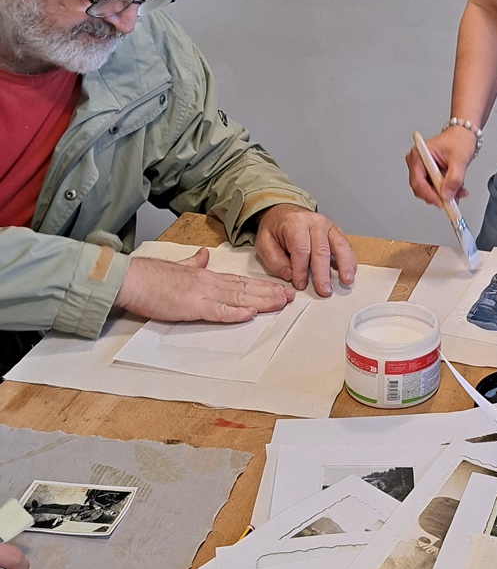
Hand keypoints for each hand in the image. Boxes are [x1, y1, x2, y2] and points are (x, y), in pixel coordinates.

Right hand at [114, 249, 293, 322]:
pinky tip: (250, 313)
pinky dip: (235, 312)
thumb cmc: (151, 277)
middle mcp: (209, 283)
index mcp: (206, 276)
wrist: (132, 279)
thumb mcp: (178, 267)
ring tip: (281, 303)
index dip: (261, 285)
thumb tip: (203, 255)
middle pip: (245, 288)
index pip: (239, 280)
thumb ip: (193, 263)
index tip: (278, 288)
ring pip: (238, 297)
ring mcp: (202, 294)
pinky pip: (217, 311)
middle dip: (269, 293)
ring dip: (261, 301)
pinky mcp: (192, 306)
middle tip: (291, 297)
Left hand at [255, 205, 356, 295]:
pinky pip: (346, 245)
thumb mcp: (264, 242)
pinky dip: (350, 259)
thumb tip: (290, 275)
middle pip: (321, 250)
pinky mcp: (336, 231)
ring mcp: (328, 226)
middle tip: (324, 290)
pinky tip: (351, 271)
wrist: (284, 213)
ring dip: (344, 265)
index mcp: (295, 223)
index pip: (301, 250)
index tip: (300, 284)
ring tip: (346, 280)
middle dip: (323, 273)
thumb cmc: (276, 229)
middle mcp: (314, 222)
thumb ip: (274, 260)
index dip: (301, 270)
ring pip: (339, 246)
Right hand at [405, 126, 476, 206]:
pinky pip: (435, 187)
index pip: (418, 181)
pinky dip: (446, 190)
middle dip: (438, 196)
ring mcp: (423, 168)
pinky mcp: (430, 172)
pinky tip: (456, 188)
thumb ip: (454, 179)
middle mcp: (418, 161)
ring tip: (458, 191)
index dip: (429, 194)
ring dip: (444, 194)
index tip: (441, 202)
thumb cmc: (459, 139)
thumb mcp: (459, 159)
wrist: (464, 134)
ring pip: (429, 190)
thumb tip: (447, 195)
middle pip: (421, 188)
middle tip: (452, 200)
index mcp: (419, 154)